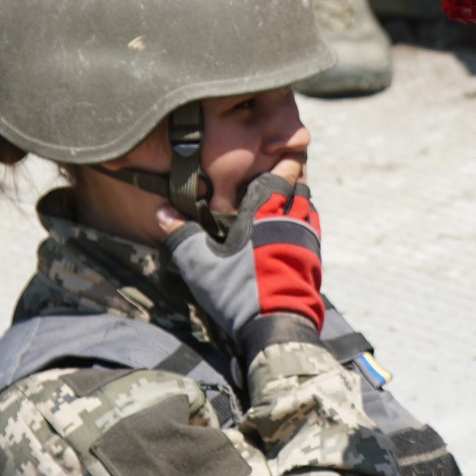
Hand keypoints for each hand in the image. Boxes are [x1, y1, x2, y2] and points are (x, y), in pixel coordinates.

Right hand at [165, 173, 325, 343]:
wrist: (277, 327)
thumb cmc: (238, 291)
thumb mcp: (201, 265)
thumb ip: (181, 234)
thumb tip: (161, 210)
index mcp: (268, 213)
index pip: (283, 173)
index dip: (283, 159)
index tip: (275, 149)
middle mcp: (294, 220)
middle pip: (300, 187)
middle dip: (290, 175)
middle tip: (273, 170)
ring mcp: (308, 241)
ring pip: (307, 208)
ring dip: (296, 198)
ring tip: (278, 197)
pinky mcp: (314, 260)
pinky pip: (311, 229)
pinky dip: (301, 221)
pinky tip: (286, 229)